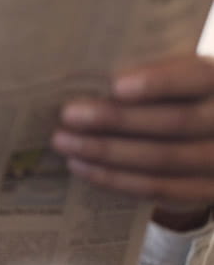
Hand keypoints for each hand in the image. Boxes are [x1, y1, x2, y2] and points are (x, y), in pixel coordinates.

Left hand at [51, 54, 213, 228]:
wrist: (206, 136)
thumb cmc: (175, 95)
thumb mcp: (174, 76)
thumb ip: (146, 74)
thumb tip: (88, 80)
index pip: (195, 77)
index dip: (158, 82)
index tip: (115, 85)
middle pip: (175, 122)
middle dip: (117, 119)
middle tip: (68, 115)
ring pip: (164, 159)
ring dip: (107, 152)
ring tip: (65, 142)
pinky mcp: (209, 191)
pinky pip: (161, 189)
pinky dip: (117, 180)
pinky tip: (83, 168)